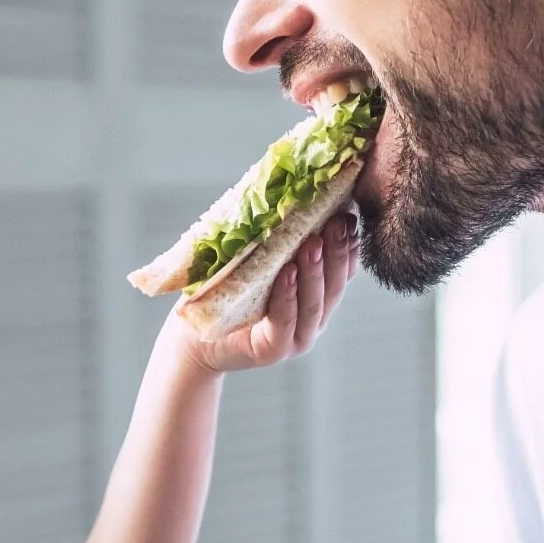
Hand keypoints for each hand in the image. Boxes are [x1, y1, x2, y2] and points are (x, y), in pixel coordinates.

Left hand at [176, 213, 356, 374]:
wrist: (194, 336)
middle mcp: (311, 318)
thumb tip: (291, 191)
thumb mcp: (256, 261)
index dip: (348, 245)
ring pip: (314, 304)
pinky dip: (288, 298)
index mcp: (313, 296)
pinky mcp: (273, 350)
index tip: (349, 215)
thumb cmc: (225, 294)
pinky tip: (288, 274)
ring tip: (313, 244)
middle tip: (338, 222)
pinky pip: (285, 323)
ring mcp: (295, 338)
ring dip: (316, 272)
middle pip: (334, 285)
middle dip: (338, 252)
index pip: (341, 271)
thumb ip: (278, 240)